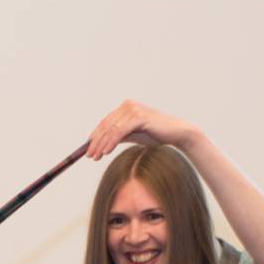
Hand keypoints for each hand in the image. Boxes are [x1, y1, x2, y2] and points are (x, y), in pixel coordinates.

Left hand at [87, 99, 202, 160]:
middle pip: (106, 125)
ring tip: (96, 157)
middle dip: (96, 142)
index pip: (105, 123)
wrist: (176, 134)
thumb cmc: (156, 135)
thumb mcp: (133, 136)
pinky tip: (106, 152)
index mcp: (125, 108)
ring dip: (101, 144)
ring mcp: (133, 109)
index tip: (87, 150)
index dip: (95, 137)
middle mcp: (128, 106)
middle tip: (89, 156)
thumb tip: (102, 144)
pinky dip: (111, 142)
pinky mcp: (139, 116)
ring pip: (111, 129)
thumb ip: (119, 136)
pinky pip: (120, 131)